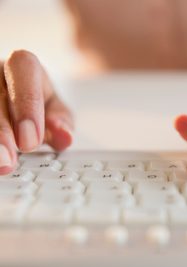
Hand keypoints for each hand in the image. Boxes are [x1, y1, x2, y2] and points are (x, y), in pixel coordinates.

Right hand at [0, 50, 72, 174]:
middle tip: (8, 161)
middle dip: (1, 130)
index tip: (31, 140)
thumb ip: (63, 123)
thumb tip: (65, 136)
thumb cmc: (41, 106)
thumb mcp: (57, 113)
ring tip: (0, 165)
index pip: (24, 69)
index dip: (26, 103)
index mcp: (24, 67)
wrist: (21, 106)